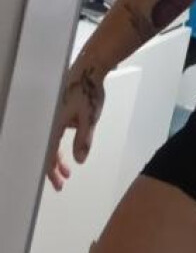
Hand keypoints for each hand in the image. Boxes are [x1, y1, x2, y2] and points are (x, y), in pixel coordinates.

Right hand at [47, 53, 105, 191]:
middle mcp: (49, 120)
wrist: (89, 68)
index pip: (49, 153)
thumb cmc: (88, 92)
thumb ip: (83, 140)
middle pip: (48, 149)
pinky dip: (61, 143)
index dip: (52, 171)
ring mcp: (53, 114)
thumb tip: (79, 160)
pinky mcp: (59, 109)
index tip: (59, 184)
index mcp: (54, 123)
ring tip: (68, 170)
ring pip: (52, 140)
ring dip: (59, 156)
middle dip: (54, 167)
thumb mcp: (89, 119)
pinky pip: (55, 131)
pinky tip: (71, 145)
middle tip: (63, 181)